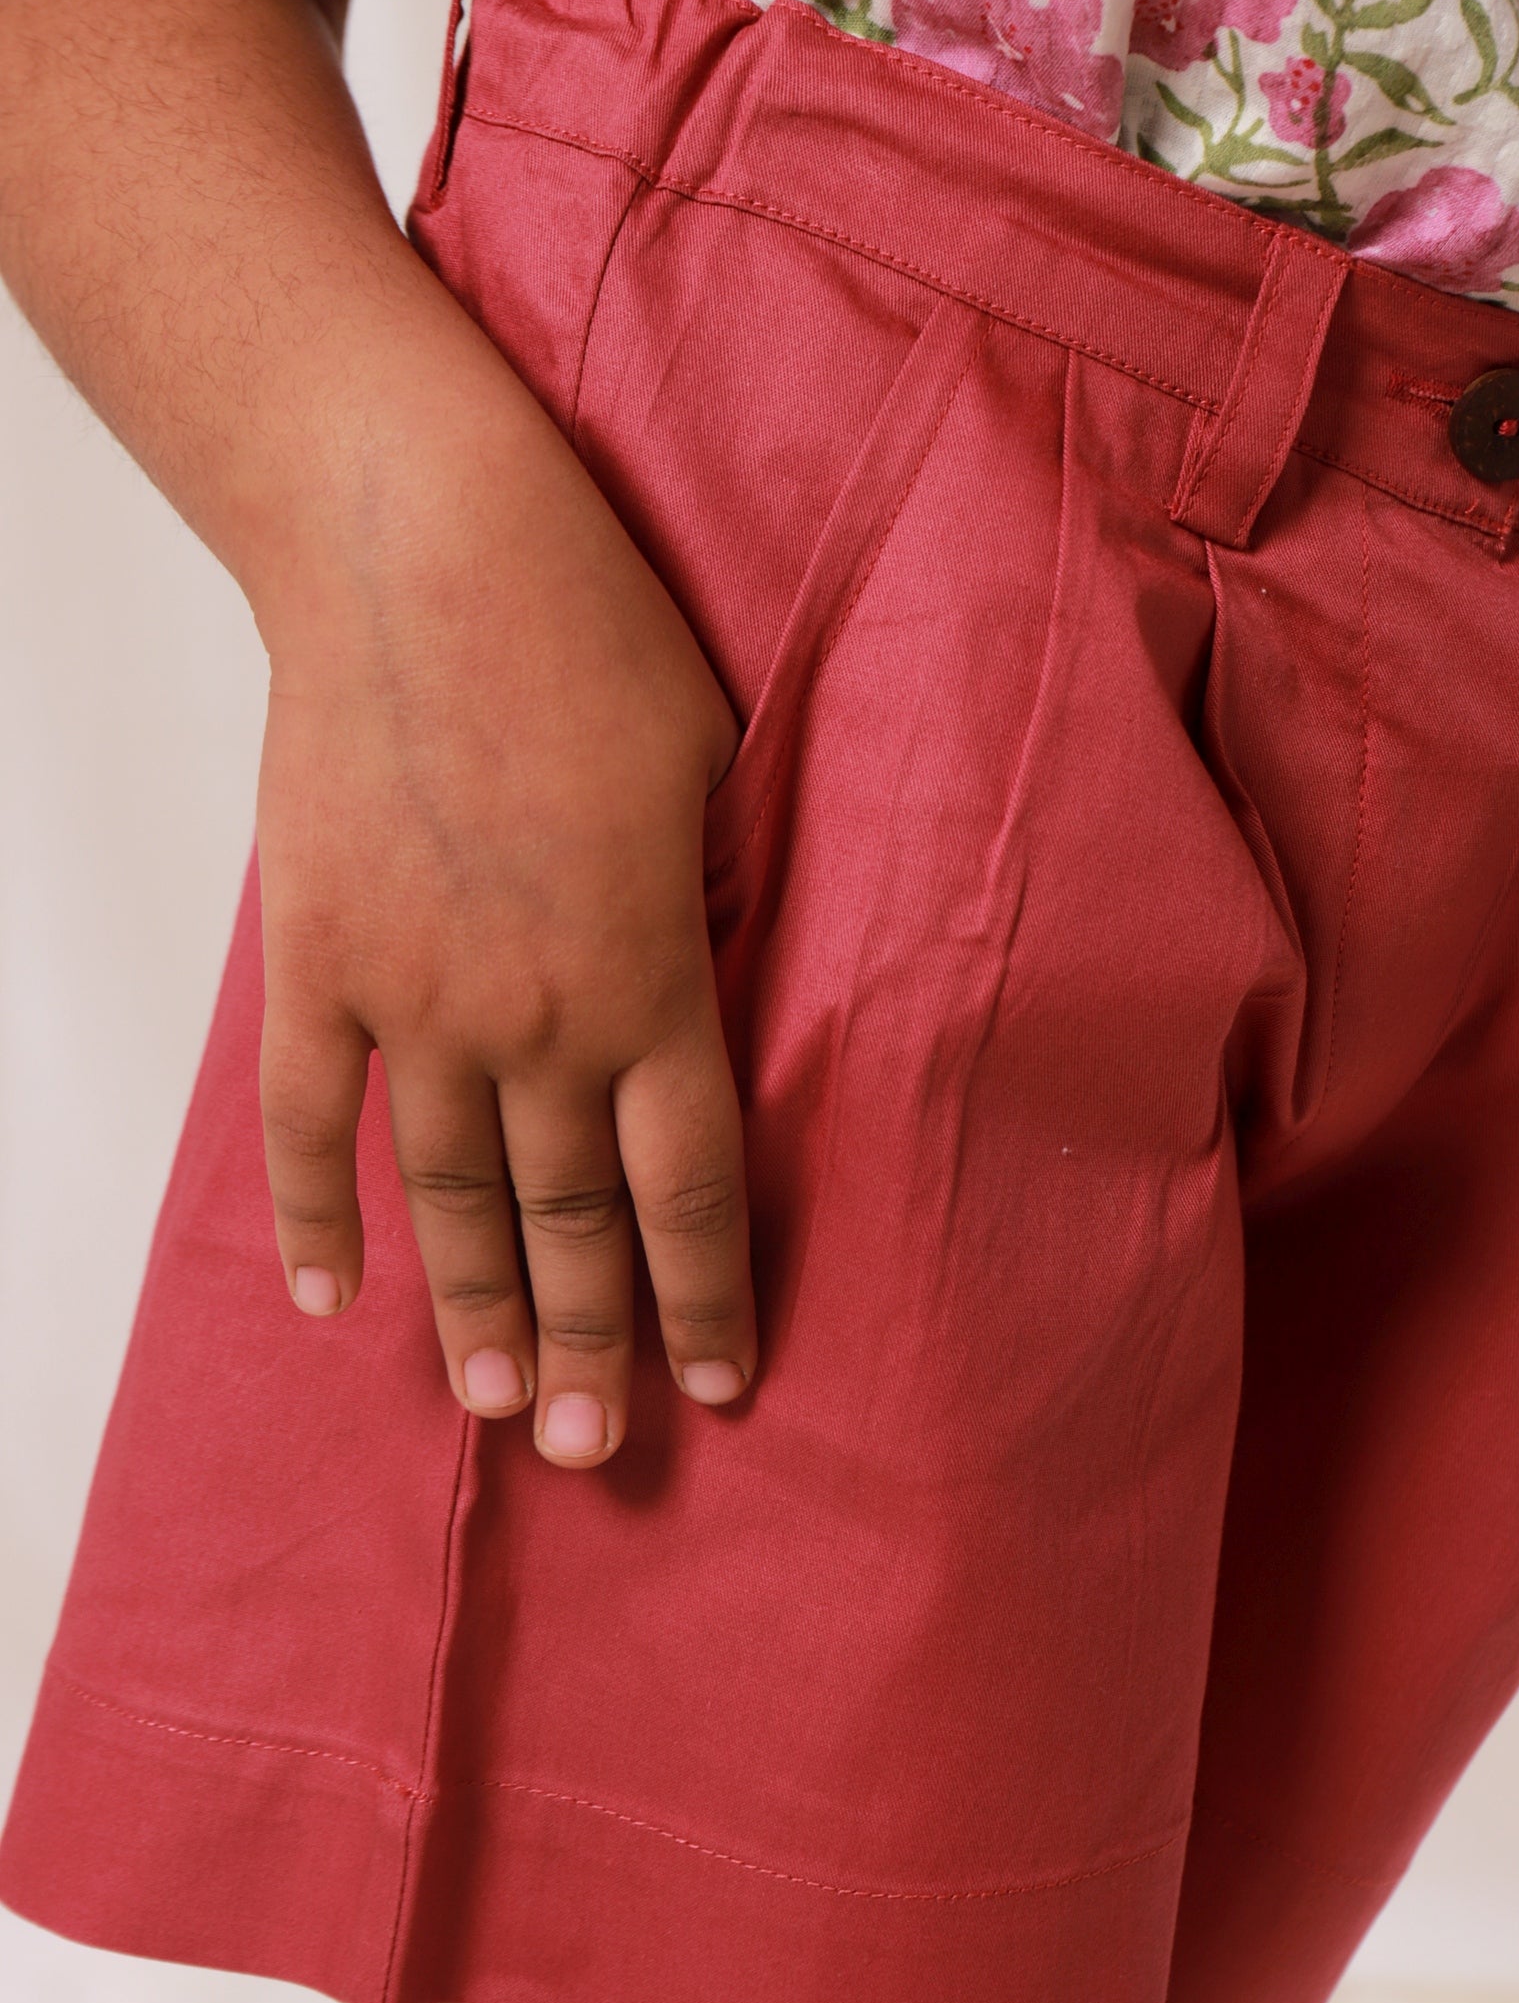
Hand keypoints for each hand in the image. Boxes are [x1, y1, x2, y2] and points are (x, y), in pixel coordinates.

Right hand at [253, 393, 752, 1467]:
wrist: (423, 552)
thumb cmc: (593, 637)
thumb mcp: (712, 777)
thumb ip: (717, 911)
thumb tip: (722, 992)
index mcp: (652, 978)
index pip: (689, 1188)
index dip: (704, 1299)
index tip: (719, 1384)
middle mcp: (536, 1019)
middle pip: (571, 1222)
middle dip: (591, 1346)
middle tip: (594, 1450)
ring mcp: (413, 999)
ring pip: (449, 1199)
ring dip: (474, 1311)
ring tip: (491, 1410)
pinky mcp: (316, 958)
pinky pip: (311, 1123)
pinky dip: (317, 1217)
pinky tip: (328, 1298)